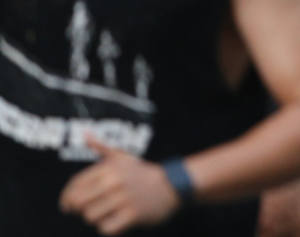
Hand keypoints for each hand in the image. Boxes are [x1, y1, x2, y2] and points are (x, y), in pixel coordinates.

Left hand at [59, 136, 180, 234]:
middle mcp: (115, 181)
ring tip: (105, 214)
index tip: (67, 206)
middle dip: (78, 209)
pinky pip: (106, 228)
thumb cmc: (141, 172)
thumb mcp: (122, 157)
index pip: (75, 185)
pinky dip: (108, 228)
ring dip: (96, 219)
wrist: (172, 185)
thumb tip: (84, 133)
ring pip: (91, 217)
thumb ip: (101, 147)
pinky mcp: (134, 215)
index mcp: (109, 168)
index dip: (66, 198)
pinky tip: (116, 221)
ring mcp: (125, 198)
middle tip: (86, 210)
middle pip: (78, 203)